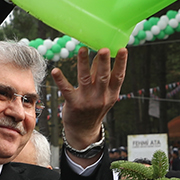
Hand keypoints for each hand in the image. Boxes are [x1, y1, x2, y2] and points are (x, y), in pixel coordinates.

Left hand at [53, 46, 128, 163]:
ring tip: (82, 49)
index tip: (123, 49)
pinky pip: (67, 90)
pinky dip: (61, 80)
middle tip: (104, 49)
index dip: (122, 63)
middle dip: (103, 62)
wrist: (84, 131)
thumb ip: (101, 75)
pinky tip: (56, 71)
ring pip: (85, 79)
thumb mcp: (103, 94)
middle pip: (103, 77)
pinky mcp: (73, 104)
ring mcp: (87, 101)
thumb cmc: (94, 108)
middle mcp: (101, 97)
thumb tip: (101, 54)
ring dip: (84, 64)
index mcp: (111, 94)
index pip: (118, 77)